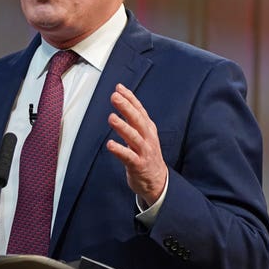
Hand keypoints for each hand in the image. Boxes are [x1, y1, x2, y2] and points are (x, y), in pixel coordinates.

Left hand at [106, 83, 166, 205]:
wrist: (157, 181)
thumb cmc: (146, 154)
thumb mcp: (143, 134)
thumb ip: (132, 117)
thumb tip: (120, 96)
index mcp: (148, 129)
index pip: (140, 110)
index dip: (130, 98)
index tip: (119, 88)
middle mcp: (148, 138)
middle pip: (138, 120)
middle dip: (126, 107)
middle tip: (114, 97)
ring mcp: (144, 152)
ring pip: (134, 137)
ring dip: (123, 127)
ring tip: (112, 118)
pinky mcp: (139, 165)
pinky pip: (129, 157)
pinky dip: (120, 150)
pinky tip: (110, 145)